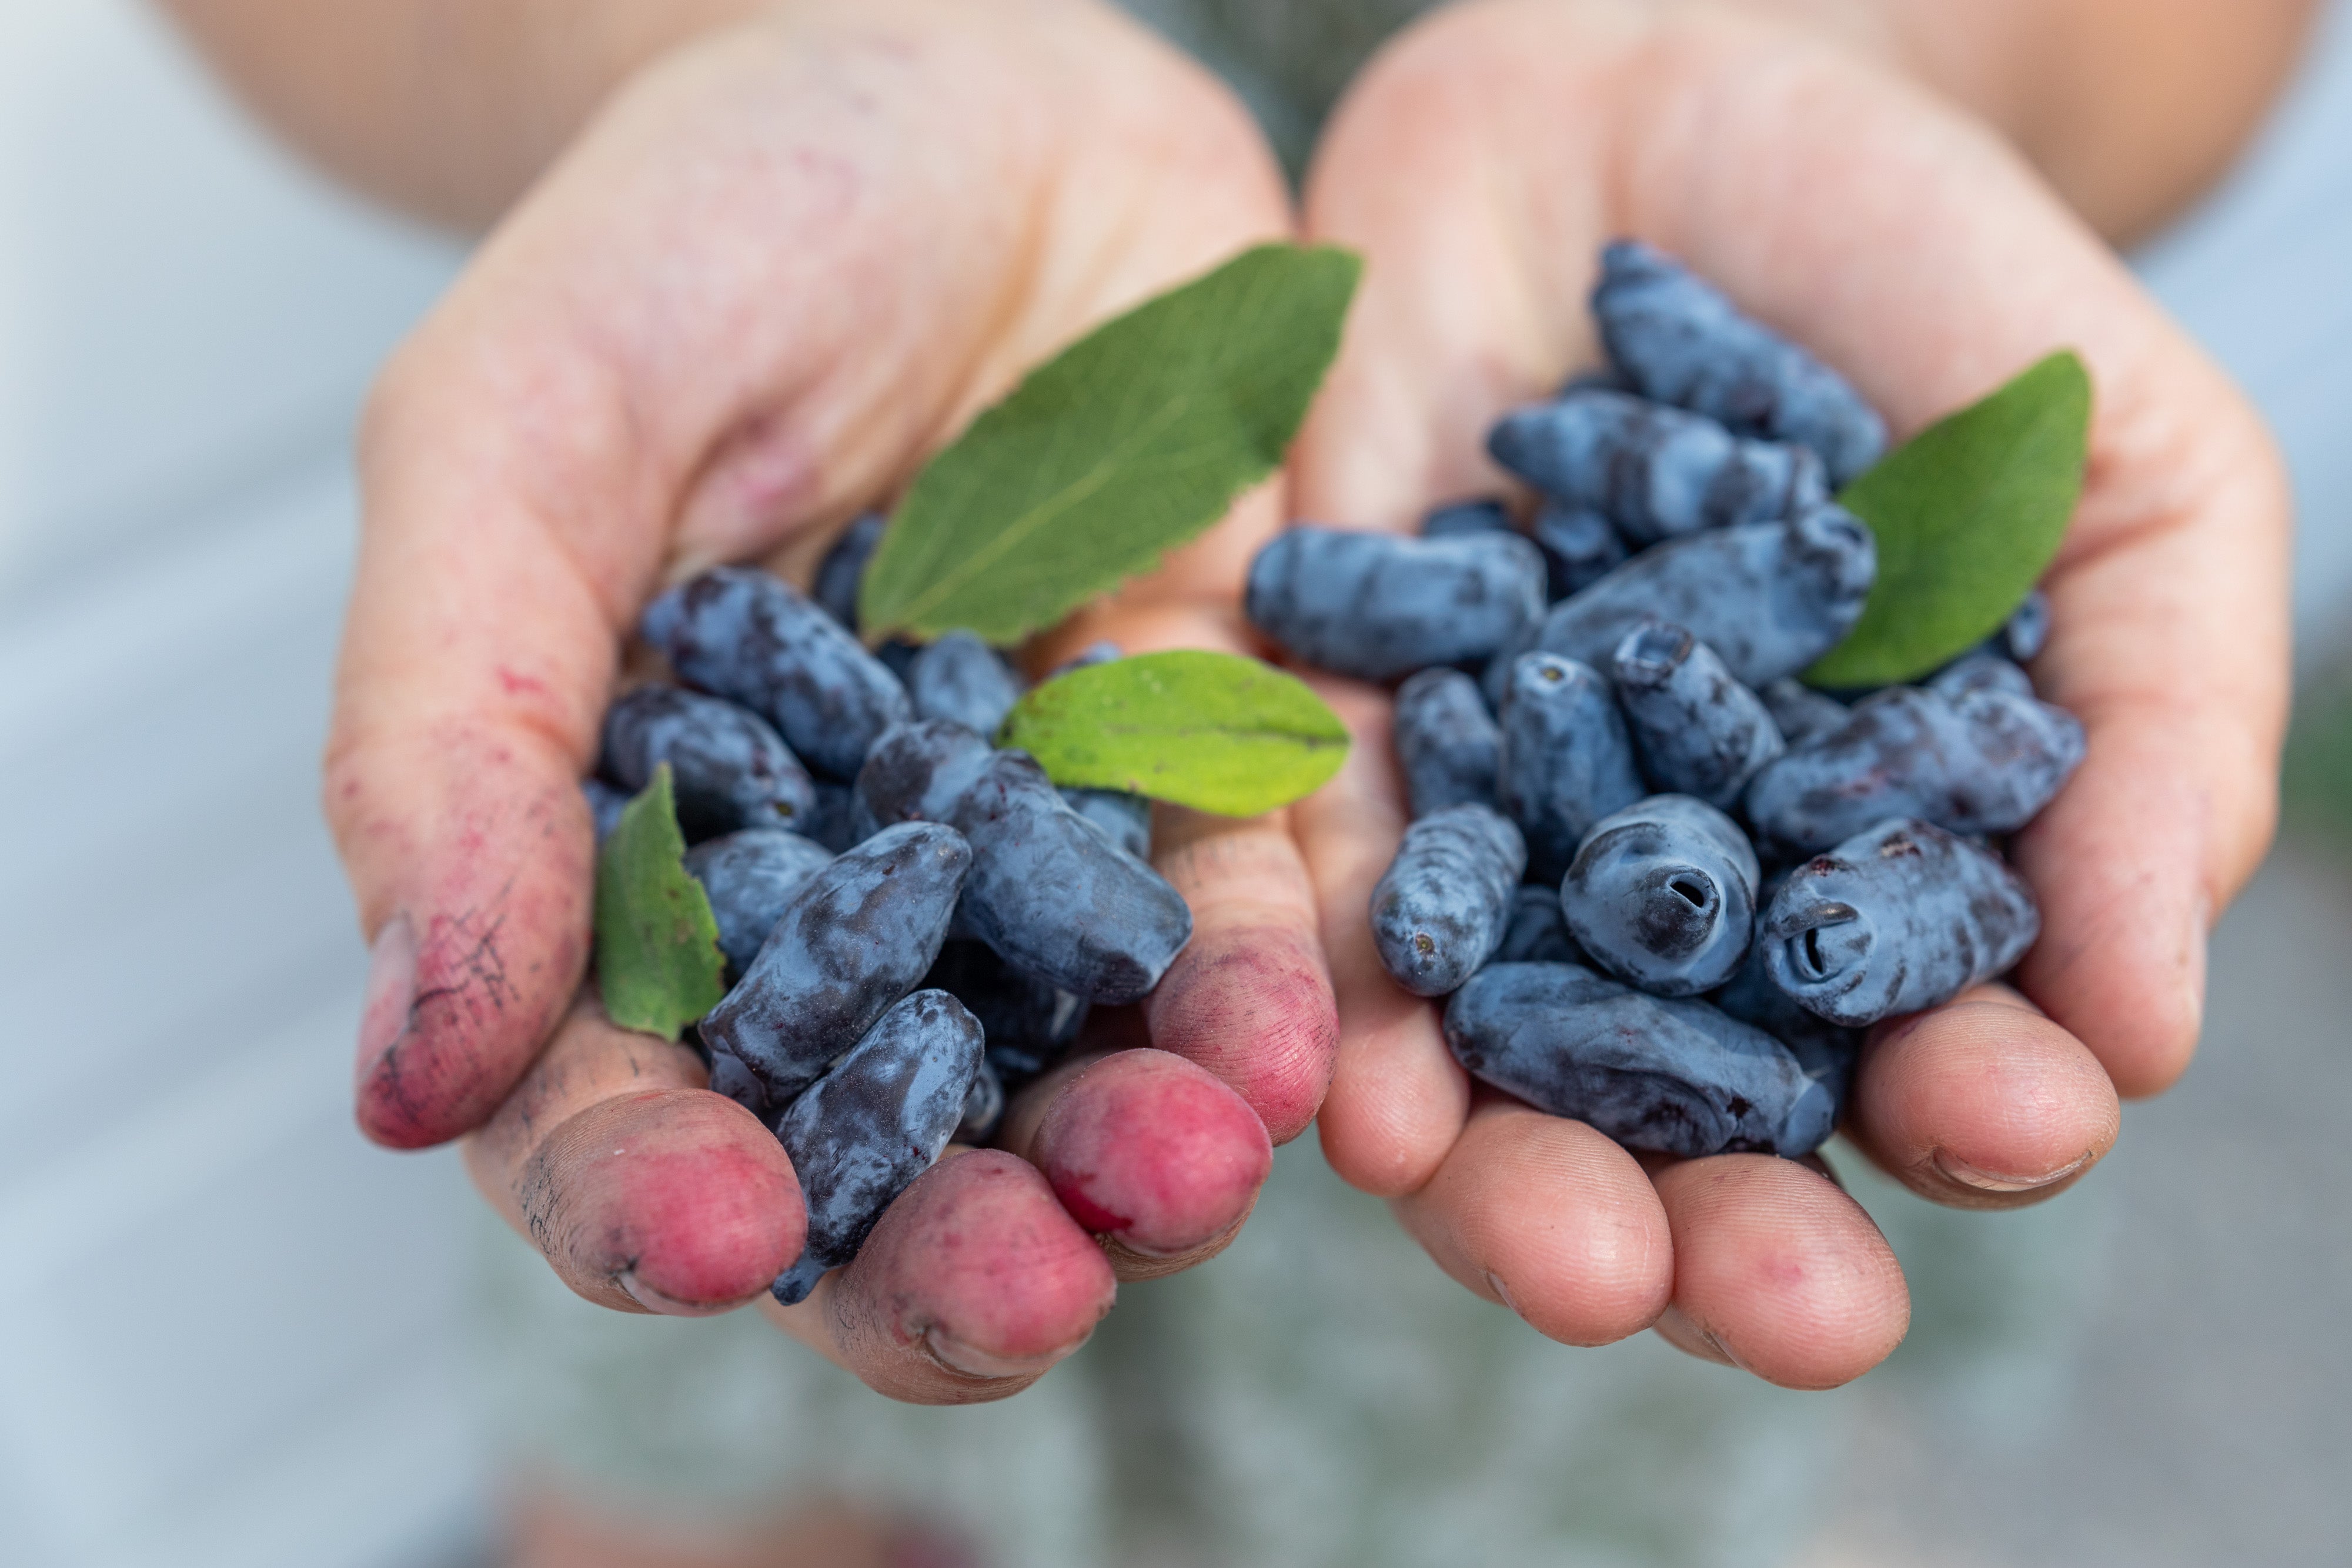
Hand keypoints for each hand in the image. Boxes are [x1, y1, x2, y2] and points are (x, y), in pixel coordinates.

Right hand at [332, 0, 1334, 1401]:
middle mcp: (837, 894)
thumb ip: (446, 728)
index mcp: (629, 854)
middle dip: (939, 1249)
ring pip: (1073, 1077)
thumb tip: (410, 1063)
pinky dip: (1268, 998)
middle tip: (1014, 1289)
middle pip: (873, 1153)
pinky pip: (1245, 921)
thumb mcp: (517, 430)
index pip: (609, 1094)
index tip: (706, 1236)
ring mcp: (1032, 846)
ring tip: (1182, 1177)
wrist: (960, 85)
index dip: (640, 1191)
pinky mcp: (1203, 763)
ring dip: (1131, 1162)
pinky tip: (1298, 1052)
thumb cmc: (701, 228)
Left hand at [1285, 0, 2285, 1387]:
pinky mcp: (1324, 743)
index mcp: (1874, 854)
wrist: (1658, 102)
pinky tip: (1366, 1099)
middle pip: (1705, 1109)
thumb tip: (2154, 1011)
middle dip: (1744, 1223)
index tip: (2012, 1123)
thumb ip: (2153, 718)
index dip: (1982, 1097)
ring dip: (1526, 1180)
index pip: (1932, 1033)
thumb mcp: (2111, 467)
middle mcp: (1671, 885)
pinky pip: (1317, 904)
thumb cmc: (1920, 280)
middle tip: (1784, 1305)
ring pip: (1500, 1058)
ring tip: (1567, 1257)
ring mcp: (1487, 828)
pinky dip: (1340, 1009)